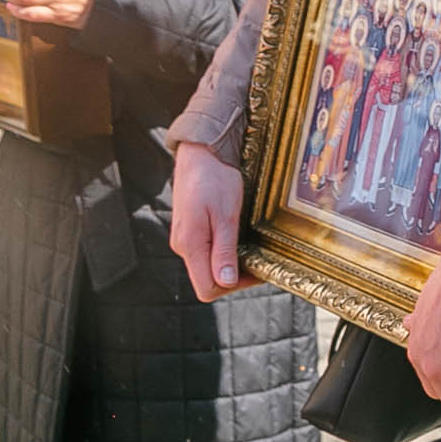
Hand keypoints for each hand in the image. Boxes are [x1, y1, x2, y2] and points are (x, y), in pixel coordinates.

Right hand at [170, 144, 256, 301]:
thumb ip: (224, 251)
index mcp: (190, 245)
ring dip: (229, 264)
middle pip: (207, 280)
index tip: (256, 271)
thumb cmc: (215, 178)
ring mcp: (183, 238)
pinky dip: (221, 252)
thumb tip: (225, 282)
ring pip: (206, 266)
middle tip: (257, 261)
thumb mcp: (226, 215)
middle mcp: (182, 246)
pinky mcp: (188, 230)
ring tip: (250, 249)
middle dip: (234, 276)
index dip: (233, 287)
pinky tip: (236, 238)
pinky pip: (204, 252)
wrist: (200, 153)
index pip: (207, 288)